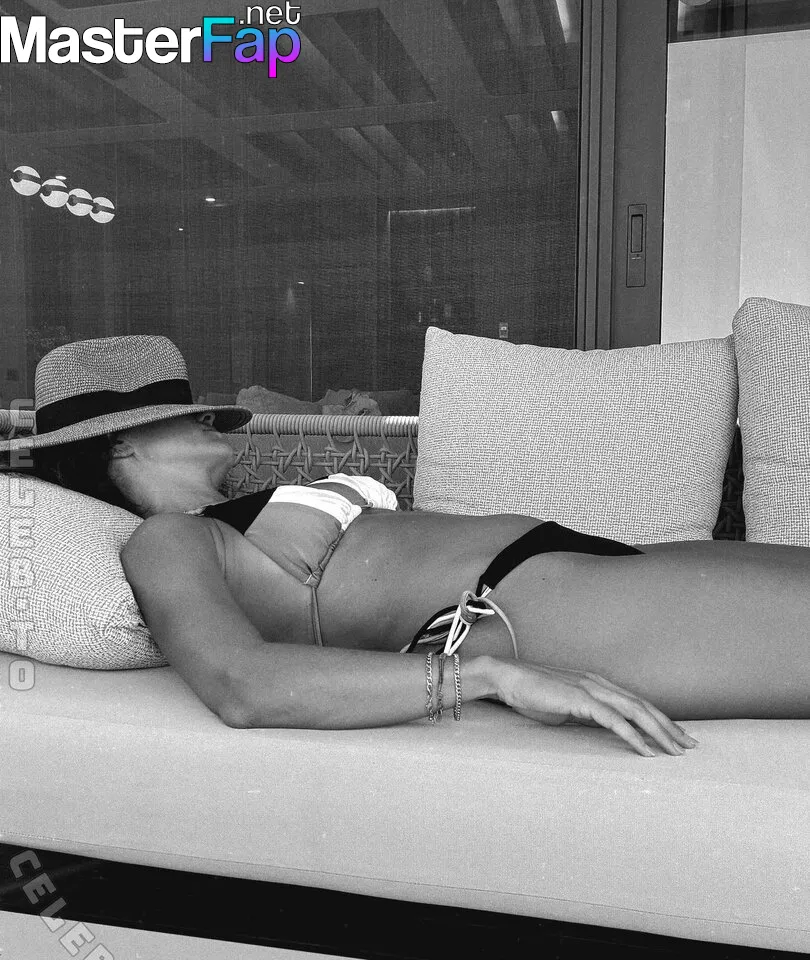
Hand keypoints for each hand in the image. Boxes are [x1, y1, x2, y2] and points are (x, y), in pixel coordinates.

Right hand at [489, 659, 697, 756]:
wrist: (506, 678)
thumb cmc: (530, 694)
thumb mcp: (563, 709)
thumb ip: (583, 716)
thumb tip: (597, 731)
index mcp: (597, 684)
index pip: (636, 703)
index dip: (659, 719)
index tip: (676, 736)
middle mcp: (599, 684)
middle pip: (643, 706)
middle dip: (669, 727)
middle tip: (690, 746)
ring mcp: (591, 689)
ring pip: (635, 712)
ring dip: (659, 732)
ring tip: (675, 751)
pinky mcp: (580, 699)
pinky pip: (614, 720)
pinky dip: (633, 736)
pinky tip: (646, 750)